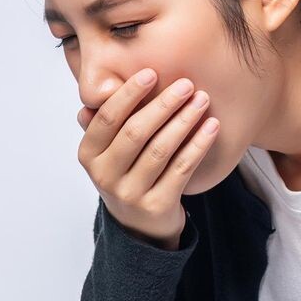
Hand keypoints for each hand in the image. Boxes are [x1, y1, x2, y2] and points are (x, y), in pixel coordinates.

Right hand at [75, 68, 218, 249]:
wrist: (139, 227)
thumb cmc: (126, 175)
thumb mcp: (108, 152)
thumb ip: (105, 122)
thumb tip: (100, 89)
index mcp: (89, 155)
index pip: (107, 119)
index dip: (129, 94)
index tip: (152, 72)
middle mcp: (104, 175)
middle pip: (136, 132)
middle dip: (163, 104)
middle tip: (186, 84)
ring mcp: (130, 193)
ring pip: (161, 149)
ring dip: (184, 120)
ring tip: (202, 100)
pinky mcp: (157, 206)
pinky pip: (182, 168)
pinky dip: (198, 145)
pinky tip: (212, 127)